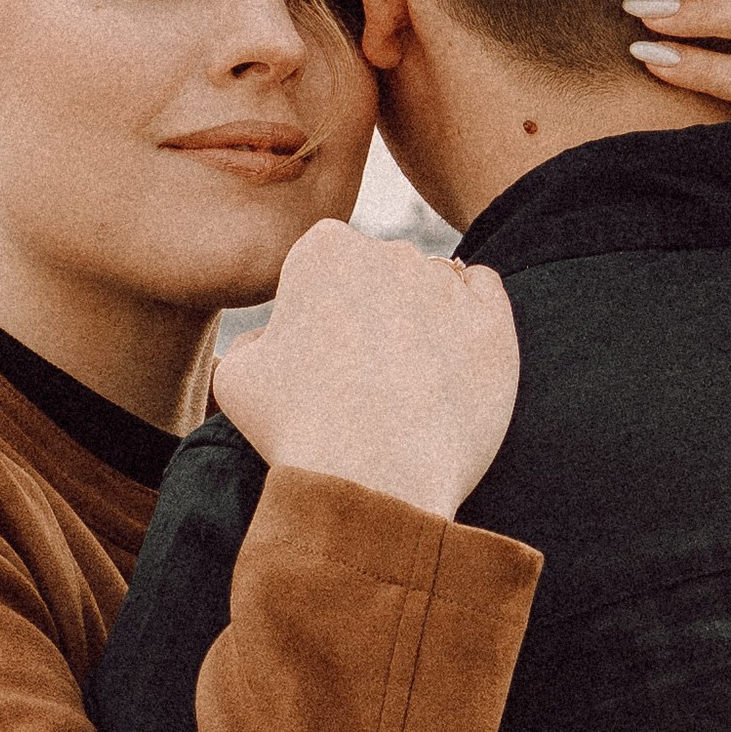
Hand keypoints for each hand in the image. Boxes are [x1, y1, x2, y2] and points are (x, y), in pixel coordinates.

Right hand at [214, 220, 518, 517]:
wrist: (375, 482)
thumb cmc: (298, 433)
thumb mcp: (237, 379)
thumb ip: (253, 339)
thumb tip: (276, 335)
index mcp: (323, 249)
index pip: (328, 262)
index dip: (322, 311)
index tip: (322, 357)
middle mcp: (389, 252)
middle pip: (383, 271)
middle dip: (376, 311)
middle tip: (367, 377)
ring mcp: (446, 285)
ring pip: (434, 285)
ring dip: (424, 319)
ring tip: (408, 385)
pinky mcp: (494, 321)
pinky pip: (484, 297)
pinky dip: (470, 323)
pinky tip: (449, 366)